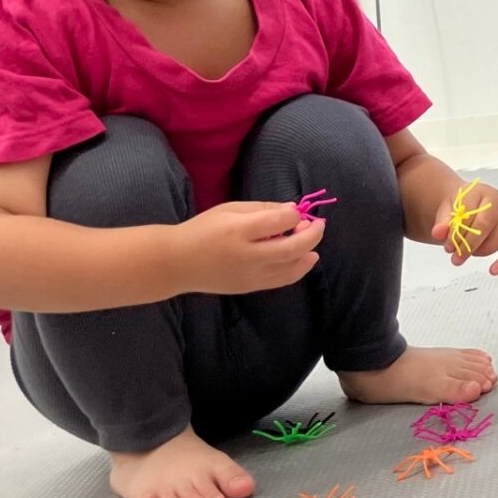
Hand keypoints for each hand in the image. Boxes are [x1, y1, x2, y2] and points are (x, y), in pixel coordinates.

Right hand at [180, 201, 324, 294]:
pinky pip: (283, 280)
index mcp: (238, 231)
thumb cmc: (203, 230)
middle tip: (319, 224)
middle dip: (312, 234)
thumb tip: (292, 210)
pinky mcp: (251, 287)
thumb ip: (261, 209)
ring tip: (313, 240)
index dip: (293, 215)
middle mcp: (247, 255)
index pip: (277, 223)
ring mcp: (250, 275)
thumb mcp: (228, 210)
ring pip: (291, 268)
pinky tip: (306, 258)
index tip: (296, 210)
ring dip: (309, 252)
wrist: (178, 263)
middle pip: (291, 248)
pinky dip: (299, 268)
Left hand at [431, 180, 497, 274]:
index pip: (468, 214)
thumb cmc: (462, 206)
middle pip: (483, 227)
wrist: (472, 201)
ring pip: (495, 242)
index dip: (456, 233)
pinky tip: (494, 269)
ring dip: (478, 252)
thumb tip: (438, 232)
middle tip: (455, 257)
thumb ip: (442, 221)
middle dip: (467, 246)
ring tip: (467, 251)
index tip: (447, 245)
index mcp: (478, 192)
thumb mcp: (447, 209)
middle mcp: (497, 202)